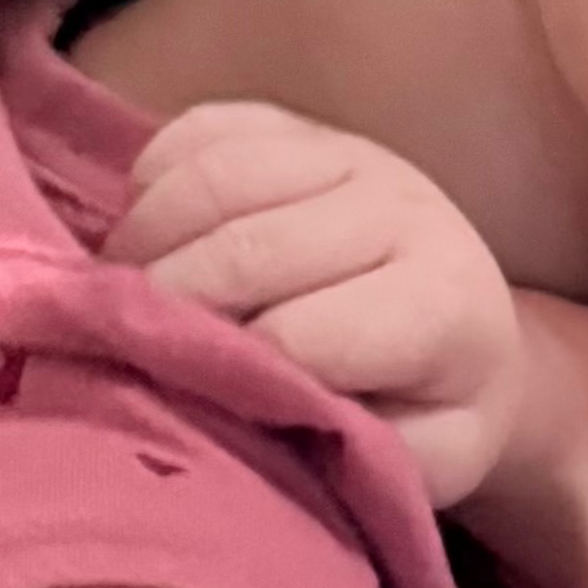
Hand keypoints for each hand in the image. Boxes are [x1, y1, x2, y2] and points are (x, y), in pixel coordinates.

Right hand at [107, 101, 523, 507]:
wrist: (471, 332)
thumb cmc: (431, 410)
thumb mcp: (418, 462)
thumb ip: (347, 447)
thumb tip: (251, 420)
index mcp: (439, 302)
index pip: (298, 334)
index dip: (222, 370)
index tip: (170, 398)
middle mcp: (401, 209)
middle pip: (247, 249)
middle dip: (165, 305)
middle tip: (115, 349)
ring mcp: (348, 154)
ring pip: (215, 176)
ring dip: (145, 239)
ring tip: (120, 295)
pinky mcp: (300, 125)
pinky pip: (201, 131)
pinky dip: (152, 181)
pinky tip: (145, 239)